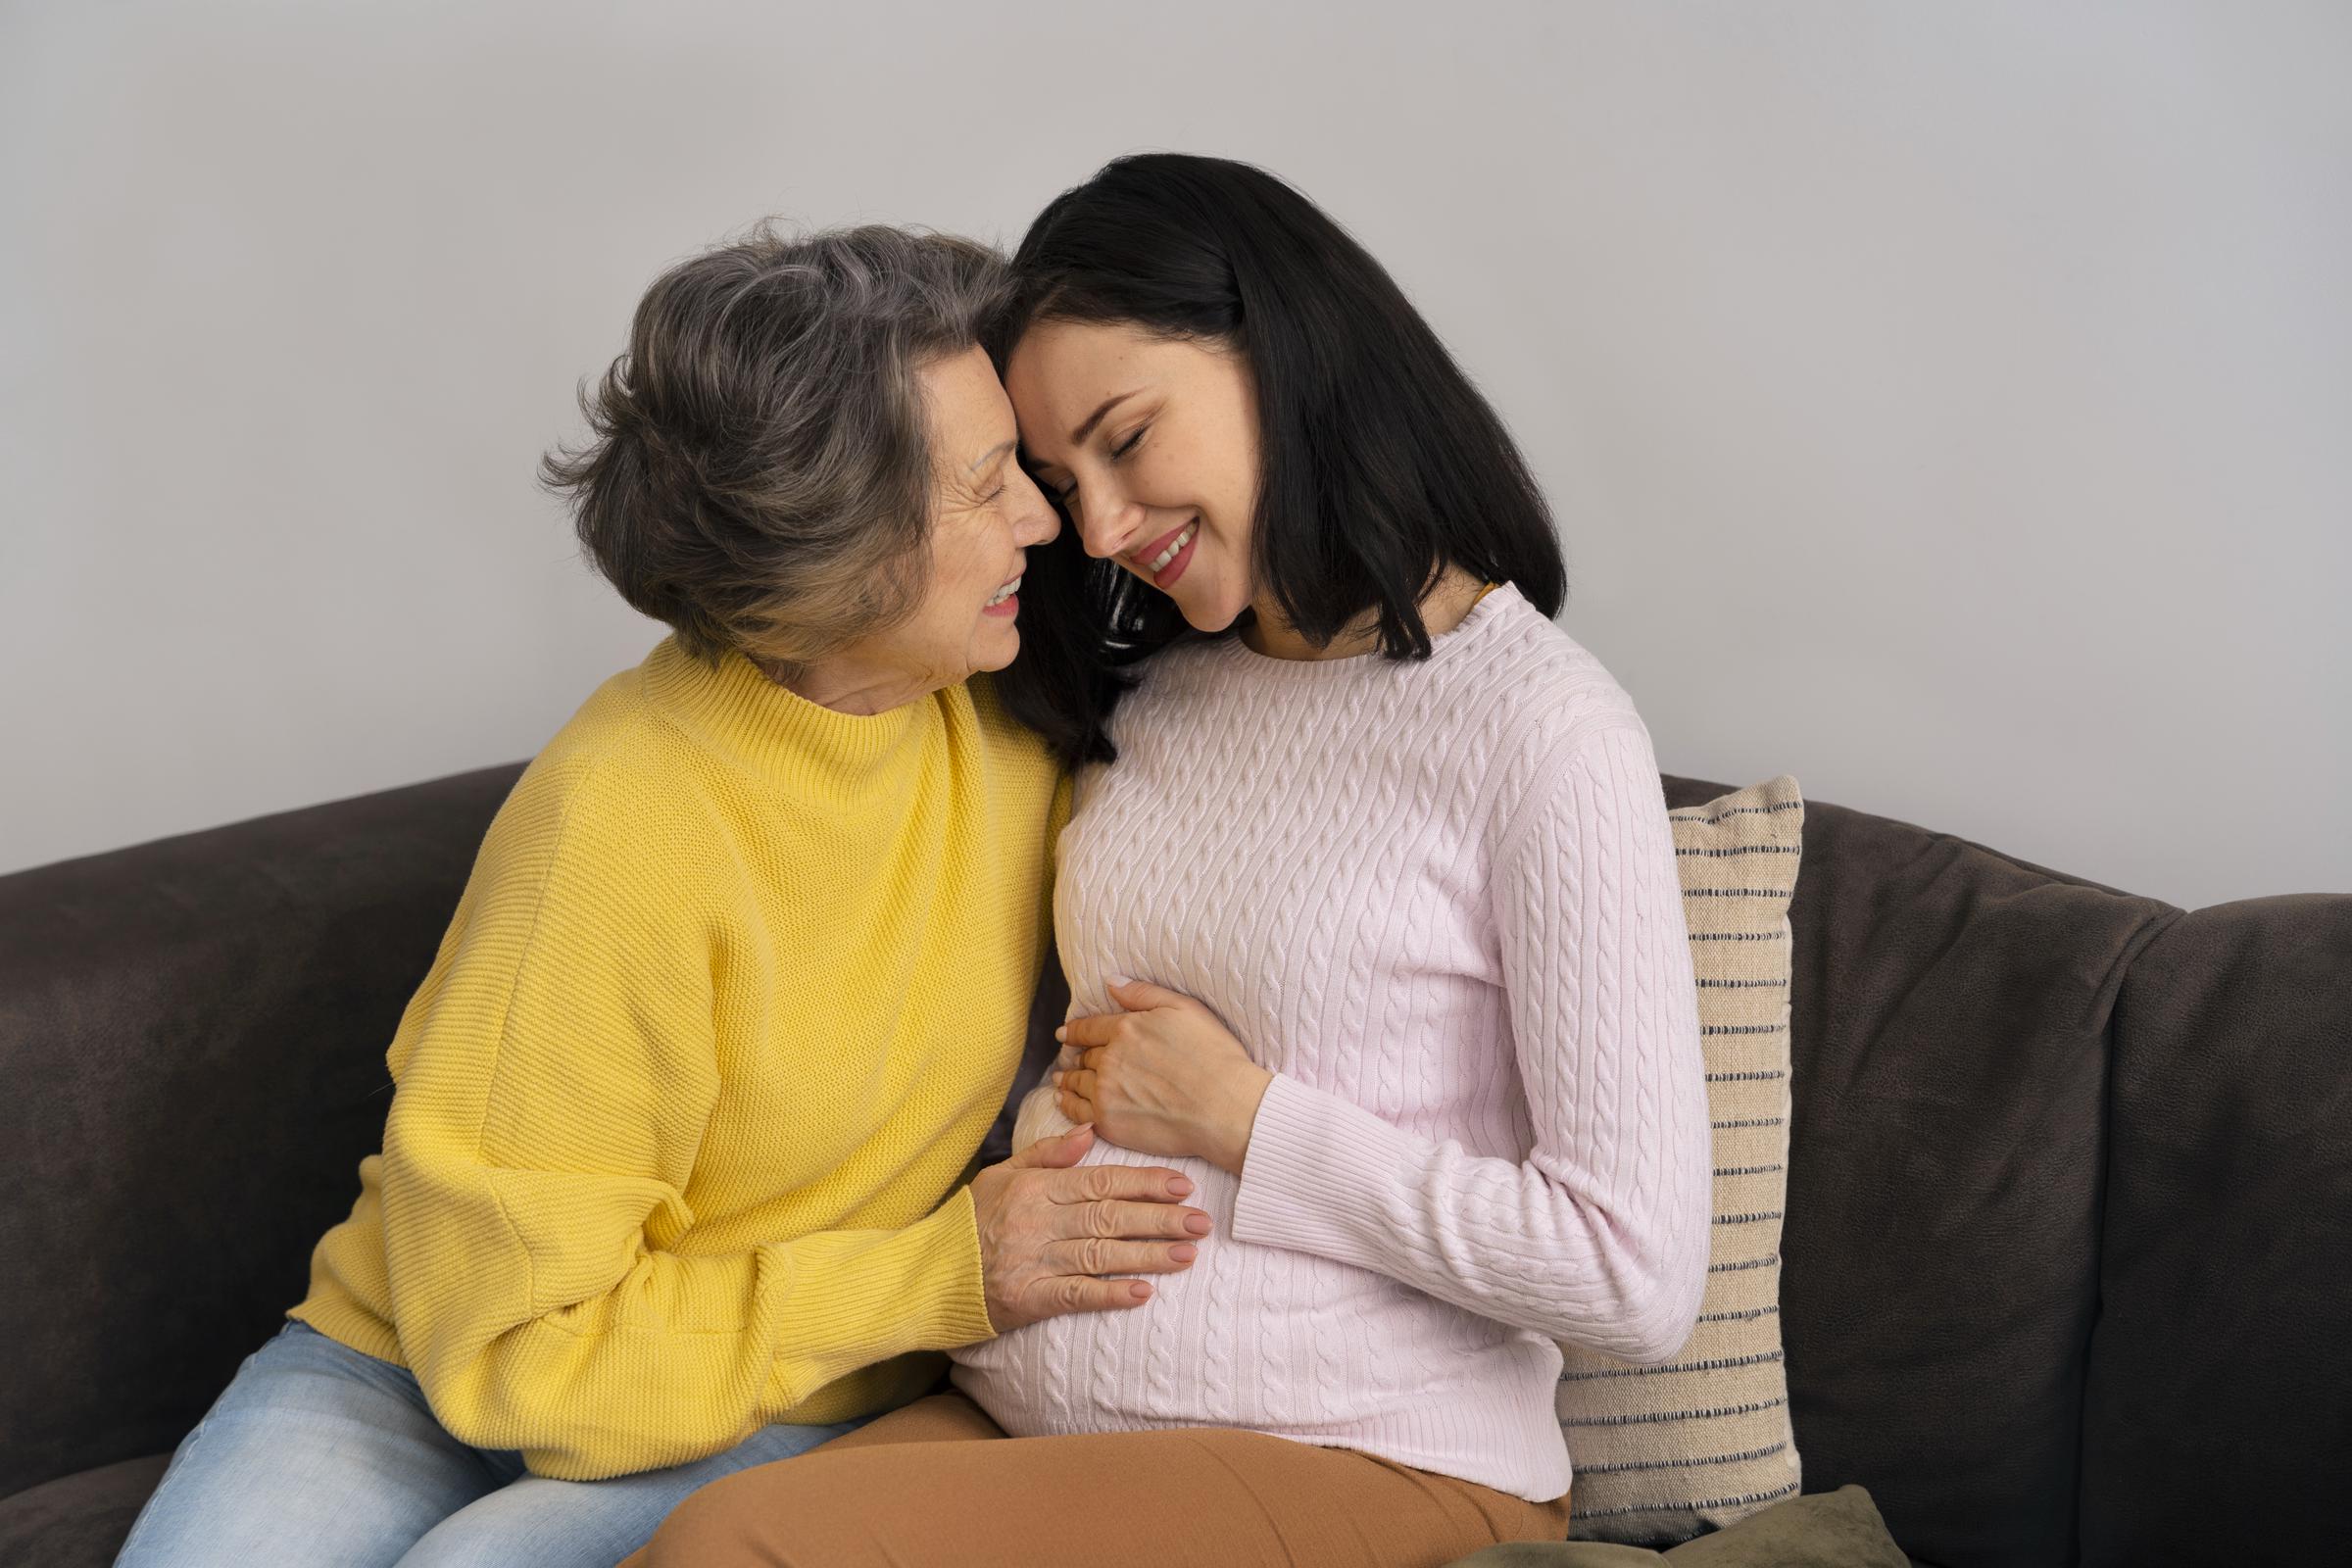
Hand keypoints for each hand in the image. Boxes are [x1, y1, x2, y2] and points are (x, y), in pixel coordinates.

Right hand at [966, 1124, 1213, 1333]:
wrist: (927, 1273)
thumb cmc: (970, 1222)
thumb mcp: (1003, 1174)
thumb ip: (1048, 1154)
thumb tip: (1090, 1130)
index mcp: (1036, 1188)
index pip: (1101, 1181)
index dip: (1145, 1183)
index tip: (1183, 1184)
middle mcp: (1039, 1222)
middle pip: (1110, 1217)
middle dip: (1160, 1219)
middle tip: (1201, 1222)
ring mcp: (1035, 1261)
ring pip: (1102, 1255)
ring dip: (1148, 1256)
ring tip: (1187, 1255)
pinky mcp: (1030, 1299)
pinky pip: (1077, 1295)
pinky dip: (1110, 1295)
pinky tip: (1143, 1294)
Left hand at [1054, 978, 1274, 1175]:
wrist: (1225, 1107)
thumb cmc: (1214, 1056)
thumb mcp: (1185, 1008)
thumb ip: (1143, 993)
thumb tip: (1110, 982)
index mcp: (1126, 1028)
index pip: (1089, 1028)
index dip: (1075, 1030)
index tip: (1065, 1033)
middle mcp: (1109, 1059)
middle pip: (1085, 1056)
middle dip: (1077, 1055)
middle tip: (1070, 1059)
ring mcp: (1106, 1092)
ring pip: (1077, 1082)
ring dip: (1068, 1078)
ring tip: (1062, 1079)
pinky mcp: (1109, 1122)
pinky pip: (1077, 1111)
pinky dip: (1067, 1104)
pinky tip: (1064, 1101)